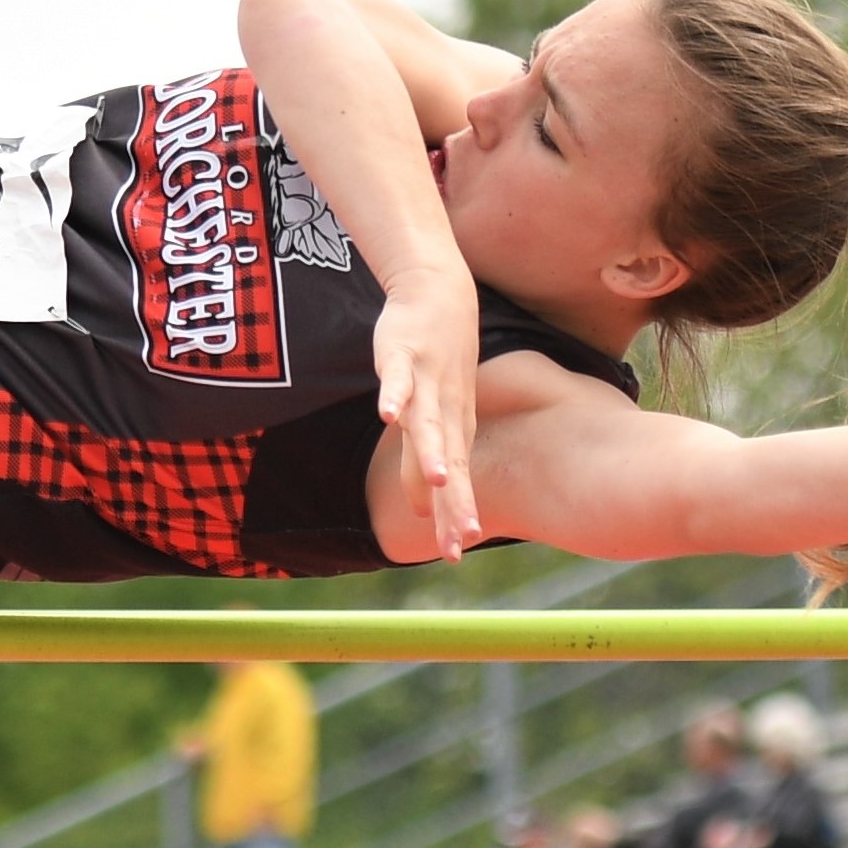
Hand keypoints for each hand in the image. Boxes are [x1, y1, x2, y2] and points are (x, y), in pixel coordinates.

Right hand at [373, 267, 485, 560]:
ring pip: (428, 422)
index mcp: (454, 428)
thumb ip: (425, 463)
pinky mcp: (402, 353)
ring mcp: (425, 381)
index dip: (453, 514)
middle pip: (450, 460)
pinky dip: (392, 394)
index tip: (457, 552)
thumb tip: (425, 508)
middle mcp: (445, 410)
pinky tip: (385, 415)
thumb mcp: (433, 416)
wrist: (440, 295)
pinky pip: (396, 377)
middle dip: (455, 499)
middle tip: (462, 537)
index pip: (455, 481)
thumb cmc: (437, 362)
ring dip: (431, 451)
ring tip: (438, 482)